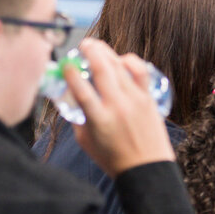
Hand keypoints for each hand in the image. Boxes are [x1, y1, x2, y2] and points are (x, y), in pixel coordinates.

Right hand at [65, 38, 175, 176]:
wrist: (146, 168)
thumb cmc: (113, 158)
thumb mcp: (85, 141)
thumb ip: (77, 117)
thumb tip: (70, 95)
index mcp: (98, 119)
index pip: (81, 89)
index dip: (71, 72)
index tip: (66, 63)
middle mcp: (117, 106)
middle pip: (102, 69)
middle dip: (90, 51)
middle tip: (83, 45)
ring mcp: (135, 100)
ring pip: (120, 66)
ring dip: (107, 52)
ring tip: (97, 47)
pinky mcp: (148, 98)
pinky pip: (140, 71)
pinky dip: (130, 61)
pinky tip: (121, 59)